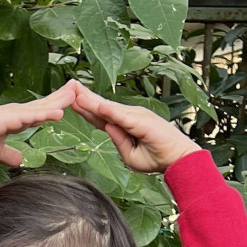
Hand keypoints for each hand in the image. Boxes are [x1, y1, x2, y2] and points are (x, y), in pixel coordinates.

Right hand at [0, 83, 75, 165]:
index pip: (39, 110)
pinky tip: (60, 113)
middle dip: (62, 96)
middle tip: (77, 85)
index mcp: (15, 118)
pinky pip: (32, 116)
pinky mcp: (10, 118)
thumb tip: (20, 161)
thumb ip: (10, 154)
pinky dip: (46, 114)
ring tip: (75, 92)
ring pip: (42, 107)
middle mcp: (17, 112)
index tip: (67, 99)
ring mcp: (14, 113)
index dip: (54, 105)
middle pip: (45, 104)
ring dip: (59, 100)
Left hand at [69, 83, 202, 172]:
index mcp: (124, 125)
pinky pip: (123, 116)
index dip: (85, 108)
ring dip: (92, 101)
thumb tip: (107, 127)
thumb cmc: (157, 157)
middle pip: (102, 106)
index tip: (70, 99)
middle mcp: (129, 116)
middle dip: (84, 97)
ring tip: (76, 93)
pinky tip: (98, 105)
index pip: (100, 115)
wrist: (178, 160)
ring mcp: (136, 116)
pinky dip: (110, 111)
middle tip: (68, 86)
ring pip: (109, 108)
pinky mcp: (143, 121)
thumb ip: (117, 141)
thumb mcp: (130, 155)